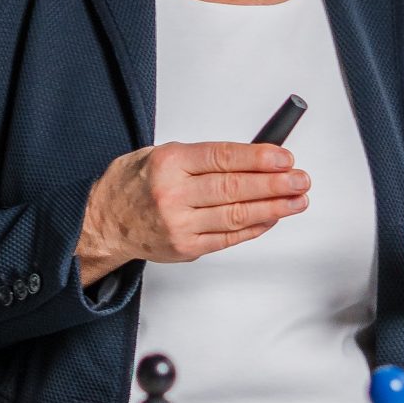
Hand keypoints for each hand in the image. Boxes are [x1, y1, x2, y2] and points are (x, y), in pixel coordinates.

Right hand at [75, 142, 309, 287]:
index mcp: (168, 163)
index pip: (223, 157)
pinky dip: (254, 227)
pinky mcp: (185, 248)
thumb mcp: (160, 154)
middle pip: (235, 188)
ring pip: (237, 215)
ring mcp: (180, 225)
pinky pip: (229, 237)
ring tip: (296, 200)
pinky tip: (272, 218)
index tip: (284, 157)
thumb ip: (203, 156)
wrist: (102, 223)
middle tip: (300, 179)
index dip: (259, 157)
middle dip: (275, 184)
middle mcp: (173, 194)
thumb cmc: (133, 185)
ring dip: (273, 208)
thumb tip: (253, 156)